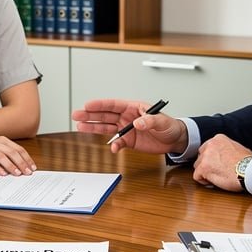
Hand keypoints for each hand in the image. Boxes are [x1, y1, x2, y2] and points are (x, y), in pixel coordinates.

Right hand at [0, 136, 36, 175]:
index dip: (26, 158)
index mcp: (1, 140)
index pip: (17, 149)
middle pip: (11, 152)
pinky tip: (2, 174)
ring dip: (11, 166)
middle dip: (21, 163)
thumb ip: (6, 155)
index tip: (32, 167)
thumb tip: (21, 166)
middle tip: (27, 172)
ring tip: (17, 174)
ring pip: (2, 156)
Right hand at [71, 98, 187, 153]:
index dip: (100, 104)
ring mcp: (126, 128)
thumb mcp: (162, 121)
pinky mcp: (129, 140)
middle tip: (76, 114)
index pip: (113, 104)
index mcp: (133, 107)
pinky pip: (117, 142)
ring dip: (93, 127)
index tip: (87, 105)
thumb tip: (137, 123)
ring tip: (79, 127)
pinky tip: (111, 147)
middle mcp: (127, 117)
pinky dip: (113, 145)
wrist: (175, 140)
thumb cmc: (169, 126)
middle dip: (90, 115)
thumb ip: (149, 120)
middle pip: (105, 114)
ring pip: (106, 127)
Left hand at [192, 134, 251, 191]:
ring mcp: (205, 156)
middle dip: (207, 165)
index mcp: (218, 139)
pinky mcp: (203, 168)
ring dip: (205, 173)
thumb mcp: (237, 147)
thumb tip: (223, 155)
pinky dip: (204, 182)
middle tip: (218, 172)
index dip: (211, 159)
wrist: (250, 170)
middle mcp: (210, 145)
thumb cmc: (248, 162)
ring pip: (198, 167)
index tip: (217, 165)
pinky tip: (214, 182)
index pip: (206, 148)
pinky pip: (197, 177)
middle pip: (201, 157)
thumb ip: (226, 149)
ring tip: (218, 177)